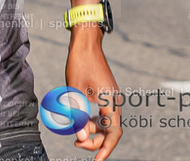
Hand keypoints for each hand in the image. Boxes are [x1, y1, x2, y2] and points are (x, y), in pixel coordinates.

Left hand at [66, 35, 122, 160]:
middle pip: (110, 130)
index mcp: (110, 100)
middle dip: (95, 140)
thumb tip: (80, 139)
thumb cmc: (79, 62)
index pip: (113, 132)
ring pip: (106, 122)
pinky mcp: (106, 93)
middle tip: (76, 143)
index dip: (104, 149)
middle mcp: (115, 100)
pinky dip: (93, 120)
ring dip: (92, 130)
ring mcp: (111, 96)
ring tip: (76, 130)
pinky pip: (103, 113)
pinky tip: (81, 120)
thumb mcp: (74, 90)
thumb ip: (77, 115)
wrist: (85, 41)